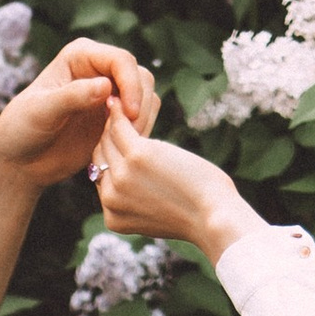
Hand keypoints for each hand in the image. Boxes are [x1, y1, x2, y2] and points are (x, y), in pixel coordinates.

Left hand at [0, 36, 159, 190]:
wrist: (19, 161)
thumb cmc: (21, 129)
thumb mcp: (41, 111)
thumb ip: (72, 97)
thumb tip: (106, 86)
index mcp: (81, 56)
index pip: (121, 61)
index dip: (131, 85)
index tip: (131, 114)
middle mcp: (99, 70)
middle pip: (140, 77)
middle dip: (139, 105)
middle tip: (127, 135)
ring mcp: (109, 94)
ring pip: (146, 98)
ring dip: (141, 121)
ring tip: (120, 144)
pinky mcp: (114, 118)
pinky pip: (141, 121)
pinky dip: (137, 134)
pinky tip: (117, 150)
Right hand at [91, 95, 263, 262]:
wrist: (213, 218)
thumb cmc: (196, 214)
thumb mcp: (158, 212)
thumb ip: (140, 200)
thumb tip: (139, 181)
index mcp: (113, 217)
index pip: (103, 179)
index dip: (111, 158)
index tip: (116, 139)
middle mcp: (111, 199)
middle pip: (100, 158)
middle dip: (107, 136)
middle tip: (113, 115)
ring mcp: (121, 177)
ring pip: (107, 140)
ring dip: (112, 120)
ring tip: (117, 101)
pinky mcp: (136, 156)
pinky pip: (119, 127)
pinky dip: (119, 111)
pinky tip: (120, 97)